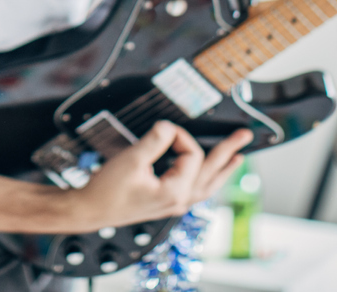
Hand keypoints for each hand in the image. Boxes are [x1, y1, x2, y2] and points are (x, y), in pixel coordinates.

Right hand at [69, 122, 250, 229]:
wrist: (91, 210)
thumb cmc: (107, 190)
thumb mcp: (131, 160)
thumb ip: (155, 140)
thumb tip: (169, 127)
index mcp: (175, 191)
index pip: (191, 155)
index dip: (181, 137)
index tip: (164, 129)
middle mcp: (180, 200)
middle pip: (211, 172)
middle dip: (229, 152)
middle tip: (245, 136)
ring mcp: (175, 204)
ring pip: (208, 185)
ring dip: (223, 169)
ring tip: (238, 158)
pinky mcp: (167, 203)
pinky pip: (197, 191)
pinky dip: (208, 181)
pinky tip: (210, 177)